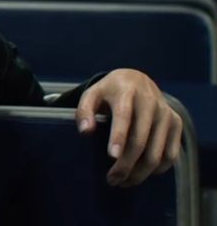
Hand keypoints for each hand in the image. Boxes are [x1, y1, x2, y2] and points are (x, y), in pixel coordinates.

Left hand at [75, 68, 181, 186]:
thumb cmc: (111, 92)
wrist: (138, 80)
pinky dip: (157, 169)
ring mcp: (166, 113)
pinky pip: (171, 155)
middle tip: (112, 179)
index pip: (124, 116)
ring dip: (140, 172)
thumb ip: (84, 111)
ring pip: (156, 153)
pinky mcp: (176, 123)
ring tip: (124, 181)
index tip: (111, 156)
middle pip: (140, 140)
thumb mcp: (93, 94)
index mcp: (126, 92)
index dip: (118, 137)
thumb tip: (85, 132)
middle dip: (126, 164)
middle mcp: (150, 102)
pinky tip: (142, 172)